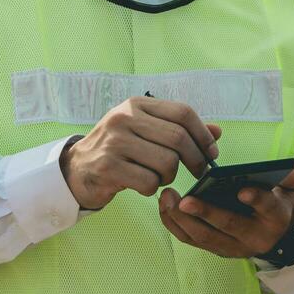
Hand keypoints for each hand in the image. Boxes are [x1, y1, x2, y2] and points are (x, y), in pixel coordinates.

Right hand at [60, 96, 221, 209]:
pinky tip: (142, 185)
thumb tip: (217, 132)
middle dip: (195, 160)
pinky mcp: (108, 167)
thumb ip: (180, 129)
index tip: (212, 153)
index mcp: (137, 104)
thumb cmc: (119, 149)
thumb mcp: (146, 131)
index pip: (182, 112)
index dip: (203, 134)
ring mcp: (114, 142)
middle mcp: (124, 118)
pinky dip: (152, 188)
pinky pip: (149, 182)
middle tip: (197, 172)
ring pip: (166, 162)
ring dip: (169, 176)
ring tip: (158, 177)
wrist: (76, 169)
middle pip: (178, 138)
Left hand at [158, 160, 293, 258]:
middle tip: (185, 200)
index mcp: (275, 218)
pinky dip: (175, 225)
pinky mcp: (214, 248)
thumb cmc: (278, 204)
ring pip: (204, 237)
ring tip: (168, 198)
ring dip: (182, 220)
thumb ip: (293, 176)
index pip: (268, 208)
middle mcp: (253, 237)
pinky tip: (164, 206)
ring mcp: (232, 246)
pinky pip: (191, 240)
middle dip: (206, 214)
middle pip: (228, 226)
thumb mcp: (291, 190)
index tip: (242, 190)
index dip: (257, 199)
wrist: (275, 236)